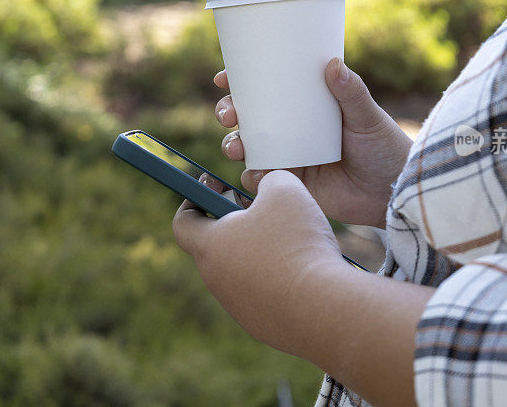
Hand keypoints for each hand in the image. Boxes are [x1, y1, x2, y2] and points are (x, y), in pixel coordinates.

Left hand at [172, 170, 346, 353]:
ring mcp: (238, 307)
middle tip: (264, 210)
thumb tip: (269, 189)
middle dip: (237, 222)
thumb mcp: (284, 189)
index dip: (194, 200)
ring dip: (260, 251)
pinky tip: (305, 271)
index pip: (183, 223)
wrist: (323, 308)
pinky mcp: (261, 325)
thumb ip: (268, 180)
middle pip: (216, 245)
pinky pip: (264, 294)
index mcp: (211, 246)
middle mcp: (216, 280)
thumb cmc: (297, 243)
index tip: (217, 187)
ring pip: (241, 270)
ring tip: (292, 240)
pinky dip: (279, 279)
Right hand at [214, 58, 410, 227]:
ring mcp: (289, 155)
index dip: (241, 81)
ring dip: (233, 144)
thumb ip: (352, 92)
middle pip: (249, 116)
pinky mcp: (291, 183)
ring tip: (237, 148)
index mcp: (307, 105)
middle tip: (229, 115)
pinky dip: (253, 176)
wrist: (392, 192)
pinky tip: (257, 174)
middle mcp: (292, 128)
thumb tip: (333, 63)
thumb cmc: (385, 148)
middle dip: (229, 112)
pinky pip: (261, 178)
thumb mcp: (367, 117)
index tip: (225, 77)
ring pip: (248, 147)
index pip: (268, 87)